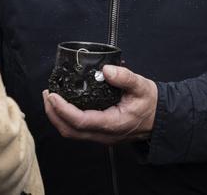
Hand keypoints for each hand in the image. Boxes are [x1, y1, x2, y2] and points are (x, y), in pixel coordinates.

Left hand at [42, 64, 156, 143]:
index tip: (53, 96)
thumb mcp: (142, 86)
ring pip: (71, 132)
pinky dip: (65, 118)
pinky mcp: (99, 133)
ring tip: (51, 98)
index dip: (63, 109)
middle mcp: (104, 134)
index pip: (80, 121)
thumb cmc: (150, 104)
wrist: (159, 119)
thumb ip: (125, 77)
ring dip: (57, 116)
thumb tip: (107, 70)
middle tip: (47, 94)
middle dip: (53, 113)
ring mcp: (100, 136)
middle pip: (69, 130)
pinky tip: (63, 104)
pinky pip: (77, 130)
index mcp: (112, 124)